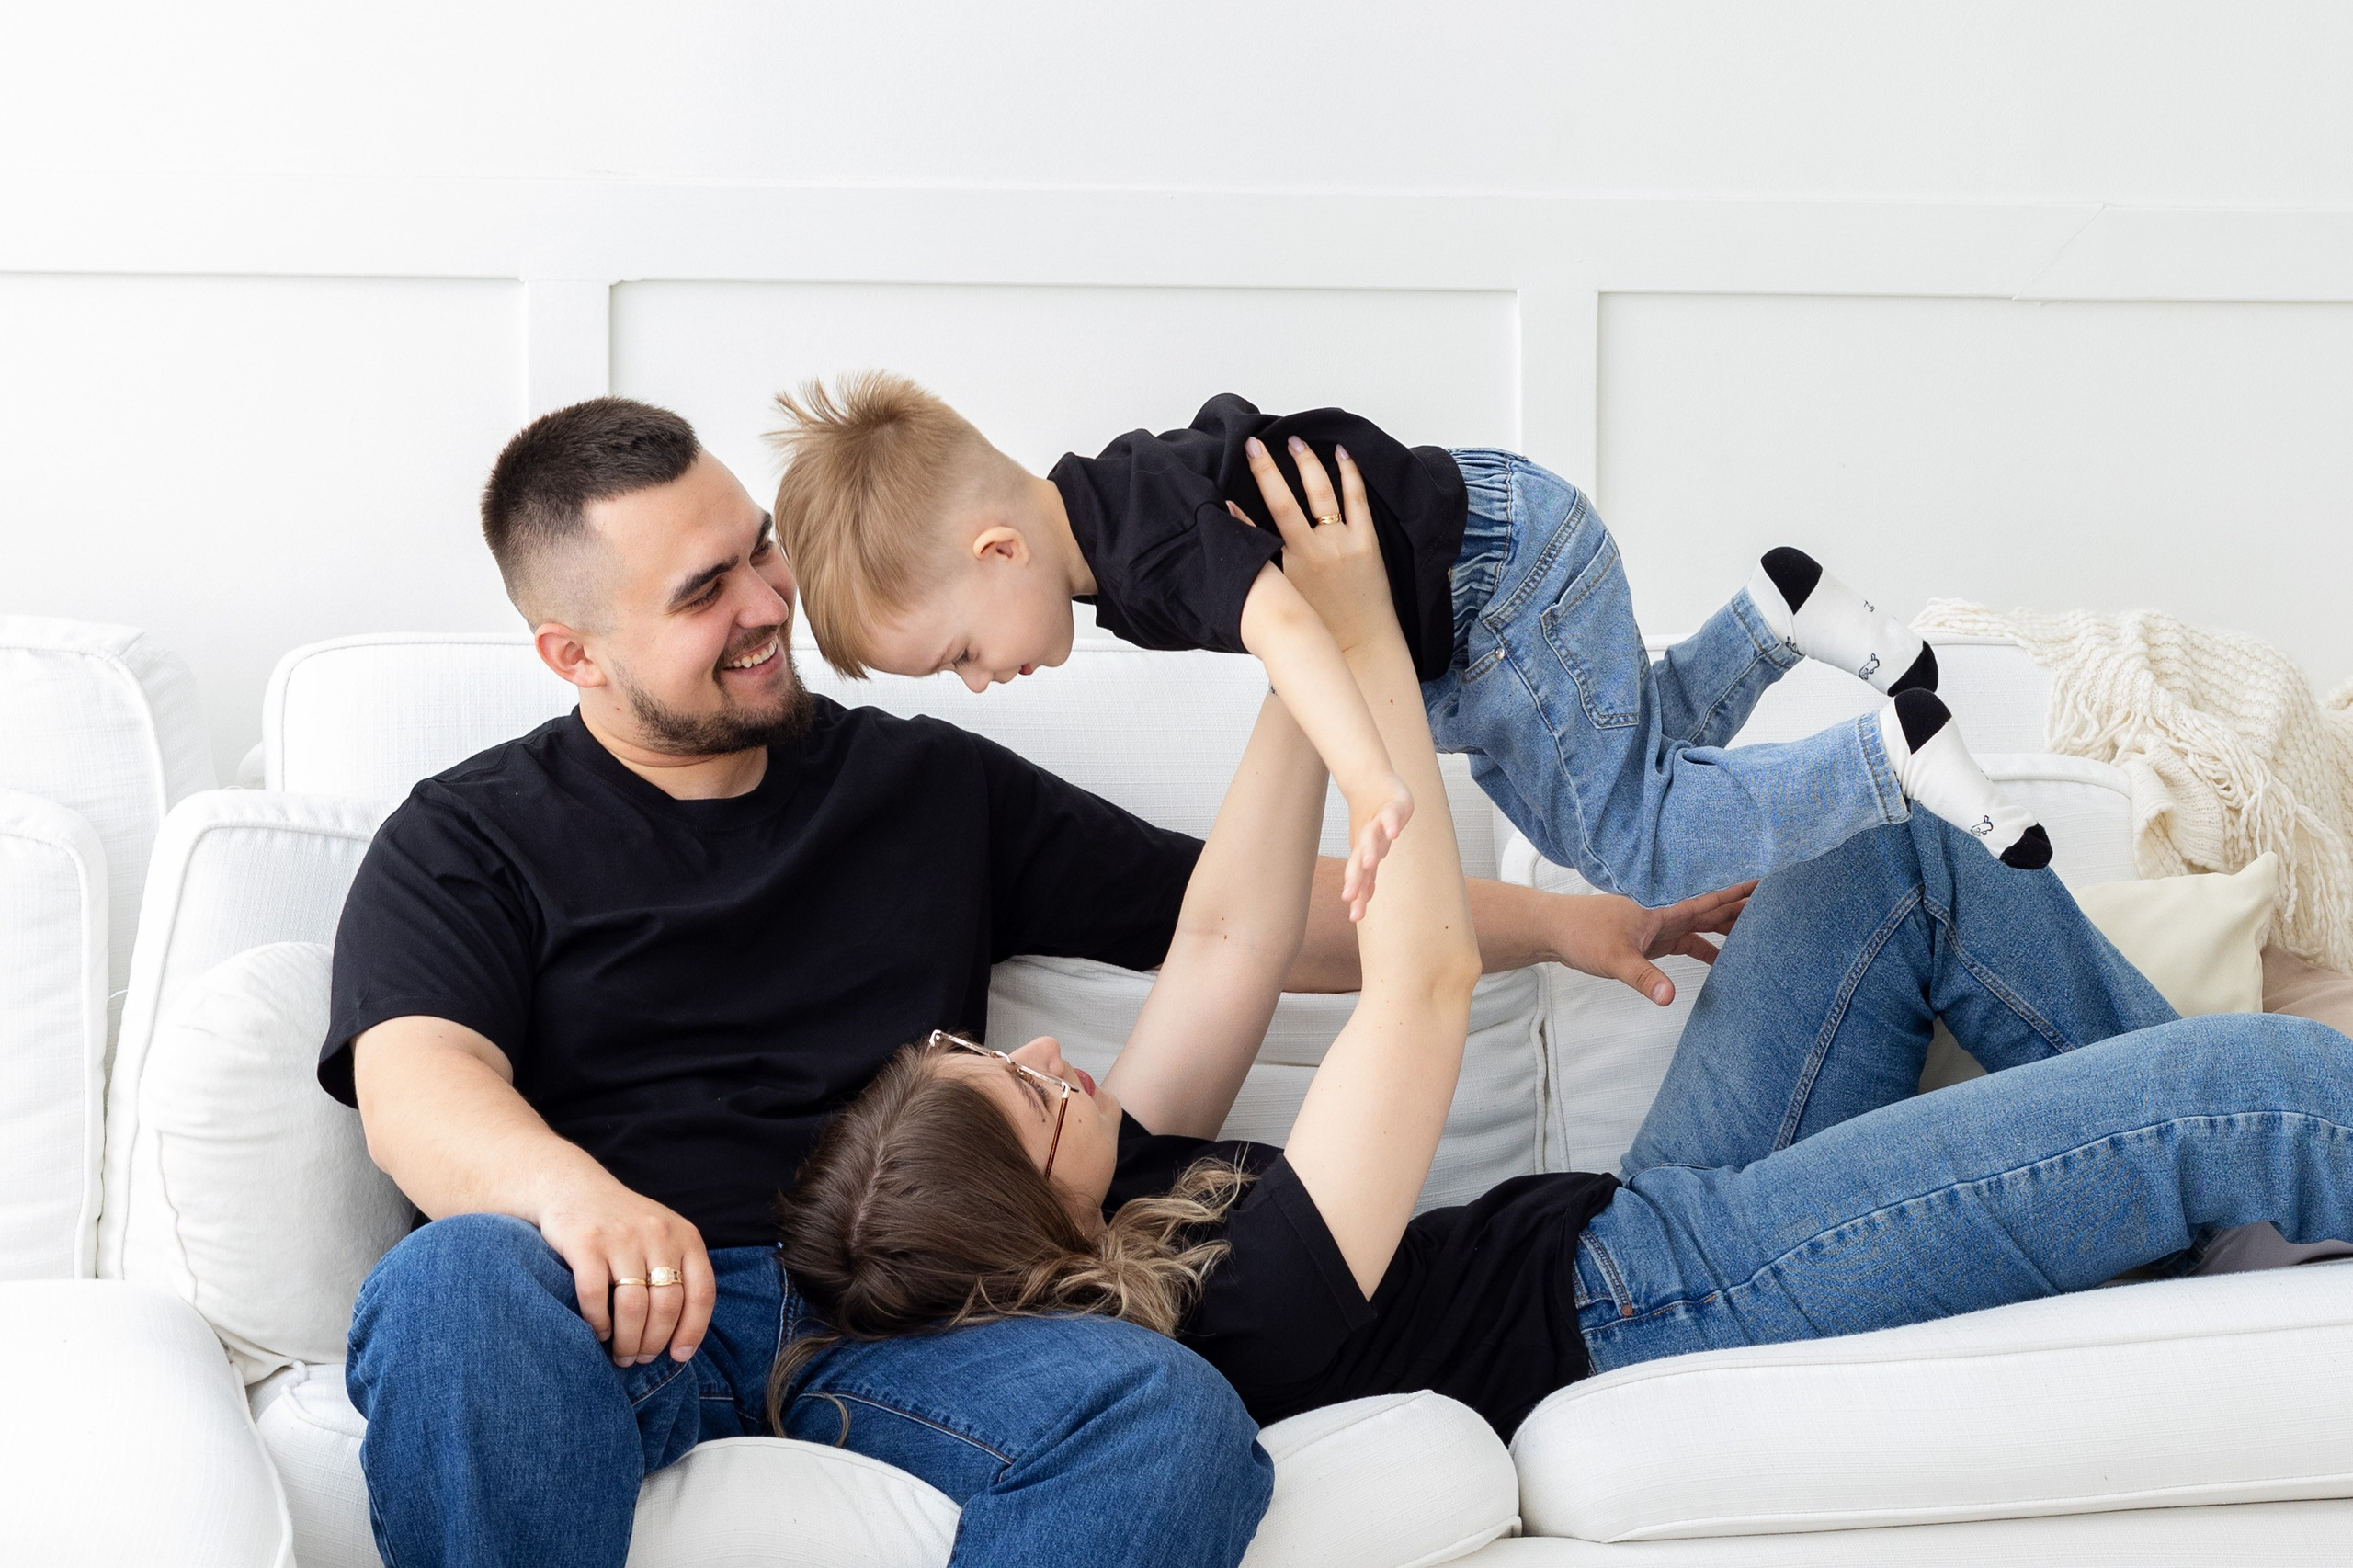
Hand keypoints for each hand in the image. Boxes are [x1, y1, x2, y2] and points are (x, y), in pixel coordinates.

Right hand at [536, 1177, 717, 1365]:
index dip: (693, 1331)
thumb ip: (677, 1270)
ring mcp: (622, 1238)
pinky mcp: (586, 1243)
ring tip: (622, 1355)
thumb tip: (682, 1337)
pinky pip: (596, 1297)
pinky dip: (598, 1323)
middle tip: (640, 1359)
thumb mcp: (662, 1235)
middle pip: (666, 1307)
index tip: (679, 1356)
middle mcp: (658, 1235)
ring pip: (634, 1307)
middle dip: (654, 1343)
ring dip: (628, 1341)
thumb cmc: (622, 1223)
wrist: (573, 1187)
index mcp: (685, 1236)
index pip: (701, 1293)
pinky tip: (599, 1332)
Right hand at [1228, 436, 1395, 652]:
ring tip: (1297, 443)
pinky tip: (1342, 454)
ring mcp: (1344, 544)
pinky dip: (1350, 474)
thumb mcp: (1283, 589)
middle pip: (1291, 497)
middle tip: (1262, 442)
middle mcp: (1316, 550)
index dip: (1256, 480)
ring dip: (1310, 463)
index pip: (1267, 514)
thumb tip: (1234, 520)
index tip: (1247, 454)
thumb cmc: (1318, 621)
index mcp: (1292, 562)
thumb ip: (1258, 556)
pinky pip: (1358, 500)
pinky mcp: (1368, 542)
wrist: (1360, 643)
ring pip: (1324, 493)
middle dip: (1274, 466)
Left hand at [1340, 771, 1415, 920]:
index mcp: (1364, 853)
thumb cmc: (1371, 820)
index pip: (1361, 879)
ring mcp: (1378, 822)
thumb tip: (1365, 898)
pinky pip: (1390, 815)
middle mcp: (1368, 840)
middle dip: (1355, 879)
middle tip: (1349, 896)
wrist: (1370, 781)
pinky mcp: (1391, 806)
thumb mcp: (1370, 848)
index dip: (1359, 896)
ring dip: (1370, 850)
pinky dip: (1391, 823)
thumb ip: (1369, 872)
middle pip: (1359, 862)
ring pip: (1371, 837)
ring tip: (1369, 863)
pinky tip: (1394, 833)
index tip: (1354, 917)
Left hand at [1549, 881, 1754, 1004]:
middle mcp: (1667, 913)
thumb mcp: (1614, 959)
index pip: (1710, 897)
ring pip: (1706, 924)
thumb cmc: (1582, 934)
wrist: (1556, 932)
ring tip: (1765, 931)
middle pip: (1715, 909)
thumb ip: (1643, 978)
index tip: (1768, 882)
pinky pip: (1691, 943)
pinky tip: (1727, 962)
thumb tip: (1668, 997)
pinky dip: (1710, 950)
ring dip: (1731, 927)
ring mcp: (1662, 926)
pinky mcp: (1655, 941)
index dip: (1739, 891)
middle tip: (1782, 905)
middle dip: (1746, 907)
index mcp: (1663, 908)